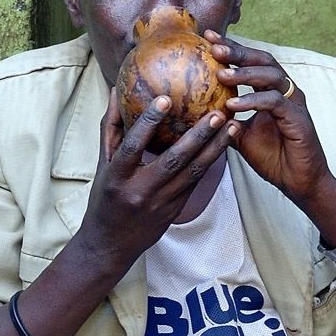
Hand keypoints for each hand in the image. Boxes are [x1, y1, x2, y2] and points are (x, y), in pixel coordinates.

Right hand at [75, 79, 232, 272]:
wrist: (111, 245)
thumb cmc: (105, 198)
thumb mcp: (103, 164)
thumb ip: (111, 127)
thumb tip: (117, 90)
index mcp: (117, 177)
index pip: (133, 146)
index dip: (148, 122)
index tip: (165, 99)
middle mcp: (140, 191)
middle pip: (173, 161)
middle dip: (198, 137)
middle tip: (216, 113)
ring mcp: (161, 203)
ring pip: (193, 173)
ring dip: (215, 149)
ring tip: (231, 127)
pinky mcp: (176, 210)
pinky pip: (197, 182)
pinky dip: (211, 163)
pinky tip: (224, 145)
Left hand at [215, 34, 332, 206]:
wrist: (297, 182)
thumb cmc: (273, 158)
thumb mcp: (239, 136)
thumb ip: (223, 120)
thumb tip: (194, 113)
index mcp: (271, 90)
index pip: (251, 62)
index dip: (231, 48)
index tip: (207, 38)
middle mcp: (284, 91)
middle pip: (262, 60)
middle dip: (238, 51)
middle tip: (214, 47)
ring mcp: (293, 102)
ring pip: (270, 76)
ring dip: (244, 73)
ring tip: (221, 74)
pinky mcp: (298, 118)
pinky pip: (274, 102)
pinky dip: (253, 100)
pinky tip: (232, 104)